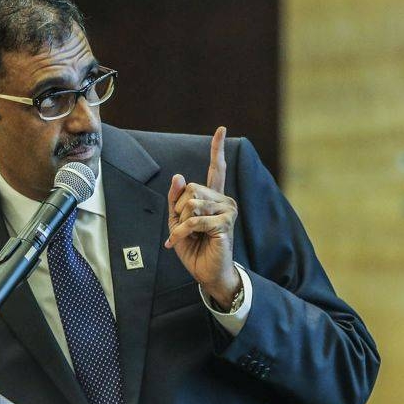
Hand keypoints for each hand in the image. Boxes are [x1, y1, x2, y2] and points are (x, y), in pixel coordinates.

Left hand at [164, 126, 240, 305]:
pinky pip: (194, 219)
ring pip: (191, 202)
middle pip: (191, 188)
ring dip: (180, 222)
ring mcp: (227, 210)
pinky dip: (180, 232)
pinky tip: (178, 242)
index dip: (217, 150)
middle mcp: (224, 200)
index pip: (216, 169)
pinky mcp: (225, 222)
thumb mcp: (176, 222)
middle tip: (183, 228)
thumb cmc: (193, 248)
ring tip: (185, 236)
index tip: (221, 130)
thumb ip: (176, 200)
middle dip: (178, 210)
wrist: (206, 273)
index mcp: (213, 198)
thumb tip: (178, 176)